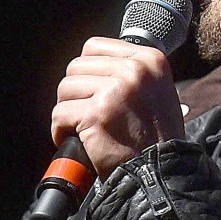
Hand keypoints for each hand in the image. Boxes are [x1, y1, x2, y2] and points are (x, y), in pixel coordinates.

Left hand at [52, 36, 186, 177]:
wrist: (160, 172)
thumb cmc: (158, 139)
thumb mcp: (157, 91)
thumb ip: (132, 74)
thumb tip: (97, 67)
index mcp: (150, 60)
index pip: (95, 47)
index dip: (87, 71)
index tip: (92, 90)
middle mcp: (133, 70)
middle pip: (76, 66)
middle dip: (76, 92)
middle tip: (86, 112)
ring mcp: (114, 90)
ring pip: (65, 88)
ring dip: (68, 111)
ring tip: (82, 127)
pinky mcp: (96, 114)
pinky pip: (60, 114)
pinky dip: (61, 130)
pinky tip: (77, 140)